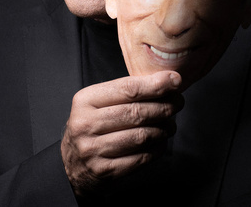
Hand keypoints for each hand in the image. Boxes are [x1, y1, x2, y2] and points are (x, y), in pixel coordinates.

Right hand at [60, 70, 183, 197]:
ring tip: (170, 124)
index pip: (128, 89)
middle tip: (178, 103)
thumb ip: (126, 91)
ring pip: (141, 136)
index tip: (175, 81)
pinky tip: (161, 142)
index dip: (155, 85)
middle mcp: (86, 124)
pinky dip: (157, 148)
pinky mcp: (104, 171)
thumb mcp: (97, 102)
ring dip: (163, 129)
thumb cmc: (92, 127)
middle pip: (137, 112)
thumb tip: (166, 80)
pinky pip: (141, 157)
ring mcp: (94, 150)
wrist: (71, 164)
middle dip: (164, 106)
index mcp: (85, 100)